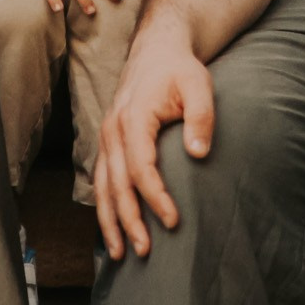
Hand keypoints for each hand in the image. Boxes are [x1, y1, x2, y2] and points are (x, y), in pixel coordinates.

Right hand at [94, 27, 213, 259]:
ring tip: (120, 253)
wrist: (156, 51)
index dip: (155, 197)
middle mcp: (113, 129)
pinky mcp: (108, 142)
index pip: (141, 166)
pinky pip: (103, 179)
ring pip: (103, 186)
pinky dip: (105, 206)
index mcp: (133, 116)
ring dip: (110, 221)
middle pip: (116, 183)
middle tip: (144, 251)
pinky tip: (113, 229)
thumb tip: (199, 155)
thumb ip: (201, 117)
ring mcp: (107, 136)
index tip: (173, 221)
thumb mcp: (198, 84)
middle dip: (128, 220)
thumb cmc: (179, 69)